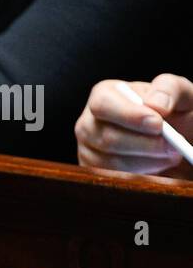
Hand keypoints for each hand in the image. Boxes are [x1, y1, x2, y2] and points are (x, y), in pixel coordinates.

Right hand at [76, 74, 192, 178]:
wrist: (174, 138)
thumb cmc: (174, 112)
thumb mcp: (179, 94)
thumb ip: (169, 89)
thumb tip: (155, 104)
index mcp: (105, 95)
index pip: (103, 104)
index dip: (129, 115)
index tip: (158, 124)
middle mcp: (89, 122)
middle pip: (108, 138)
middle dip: (145, 144)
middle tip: (173, 146)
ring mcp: (87, 149)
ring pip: (112, 161)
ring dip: (147, 161)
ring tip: (170, 154)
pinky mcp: (93, 170)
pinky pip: (113, 178)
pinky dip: (141, 174)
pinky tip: (157, 164)